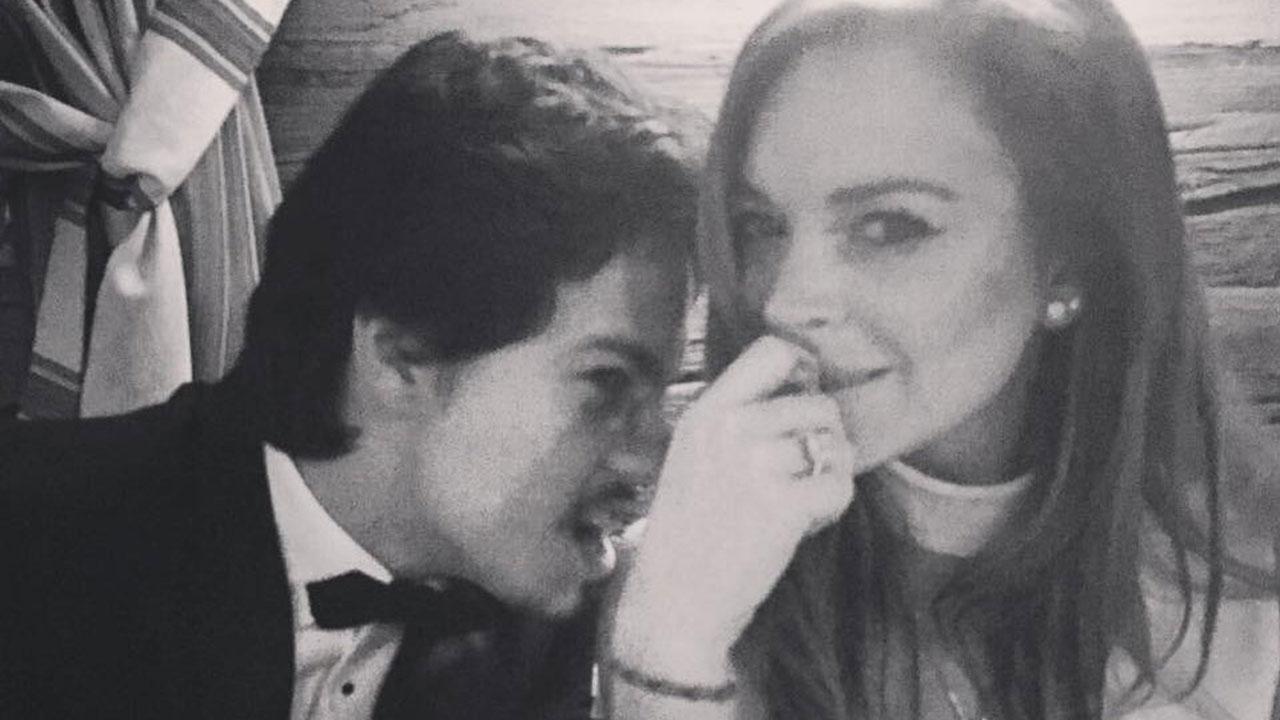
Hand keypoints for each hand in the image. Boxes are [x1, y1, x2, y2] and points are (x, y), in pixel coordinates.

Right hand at [610, 336, 858, 682]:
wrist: (674, 599)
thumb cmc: (688, 530)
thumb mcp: (694, 453)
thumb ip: (737, 418)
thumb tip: (806, 389)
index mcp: (706, 411)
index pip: (773, 351)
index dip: (805, 370)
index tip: (805, 398)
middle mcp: (730, 428)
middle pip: (819, 404)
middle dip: (823, 440)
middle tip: (798, 475)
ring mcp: (756, 464)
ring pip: (835, 446)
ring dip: (828, 475)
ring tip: (797, 502)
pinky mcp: (783, 505)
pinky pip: (840, 486)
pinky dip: (832, 507)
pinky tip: (804, 524)